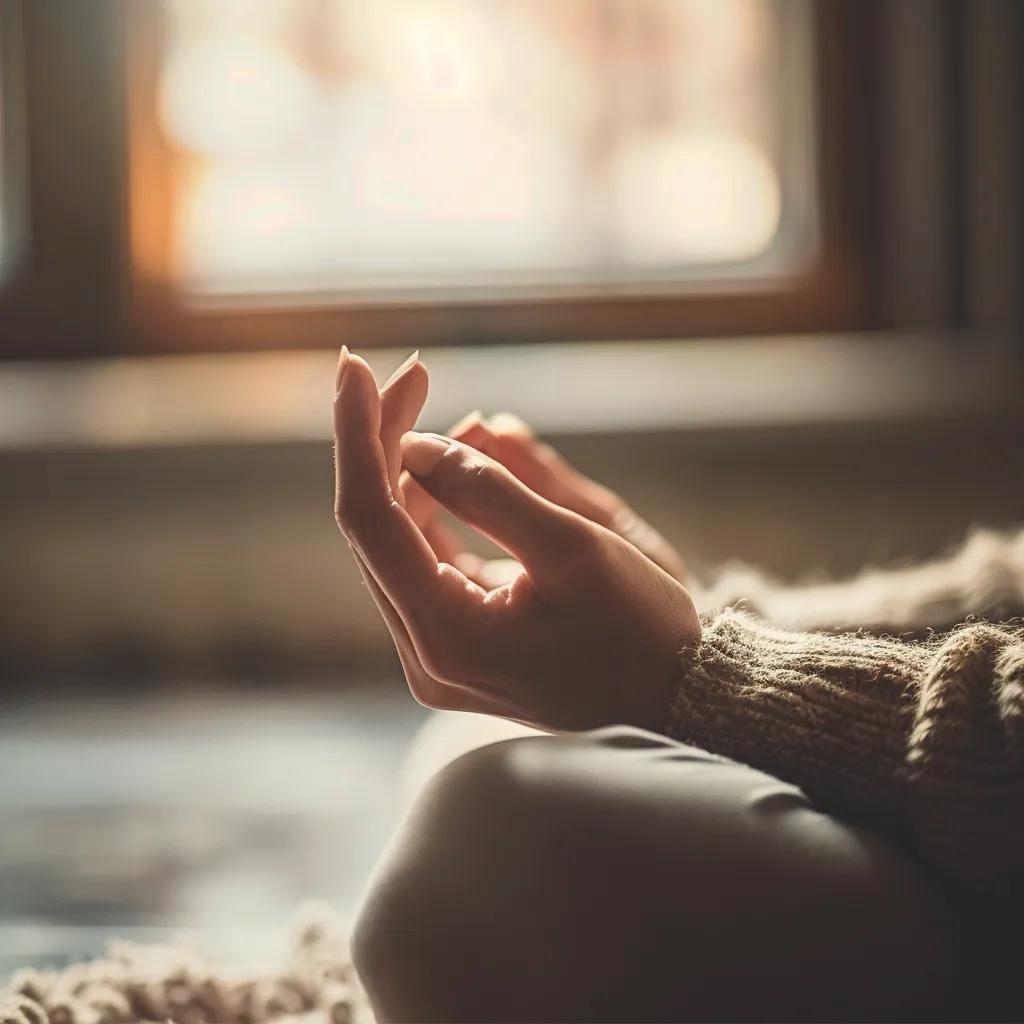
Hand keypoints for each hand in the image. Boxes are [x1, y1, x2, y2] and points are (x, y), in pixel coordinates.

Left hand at [333, 347, 701, 731]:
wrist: (676, 701)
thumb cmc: (641, 630)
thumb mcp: (576, 548)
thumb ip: (492, 492)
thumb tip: (418, 445)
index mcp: (448, 636)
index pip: (370, 518)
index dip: (361, 435)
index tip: (356, 367)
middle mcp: (426, 652)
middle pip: (375, 527)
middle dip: (387, 444)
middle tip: (412, 373)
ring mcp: (438, 652)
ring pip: (397, 541)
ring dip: (413, 473)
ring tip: (457, 420)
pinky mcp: (457, 642)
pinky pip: (425, 561)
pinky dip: (437, 509)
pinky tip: (459, 467)